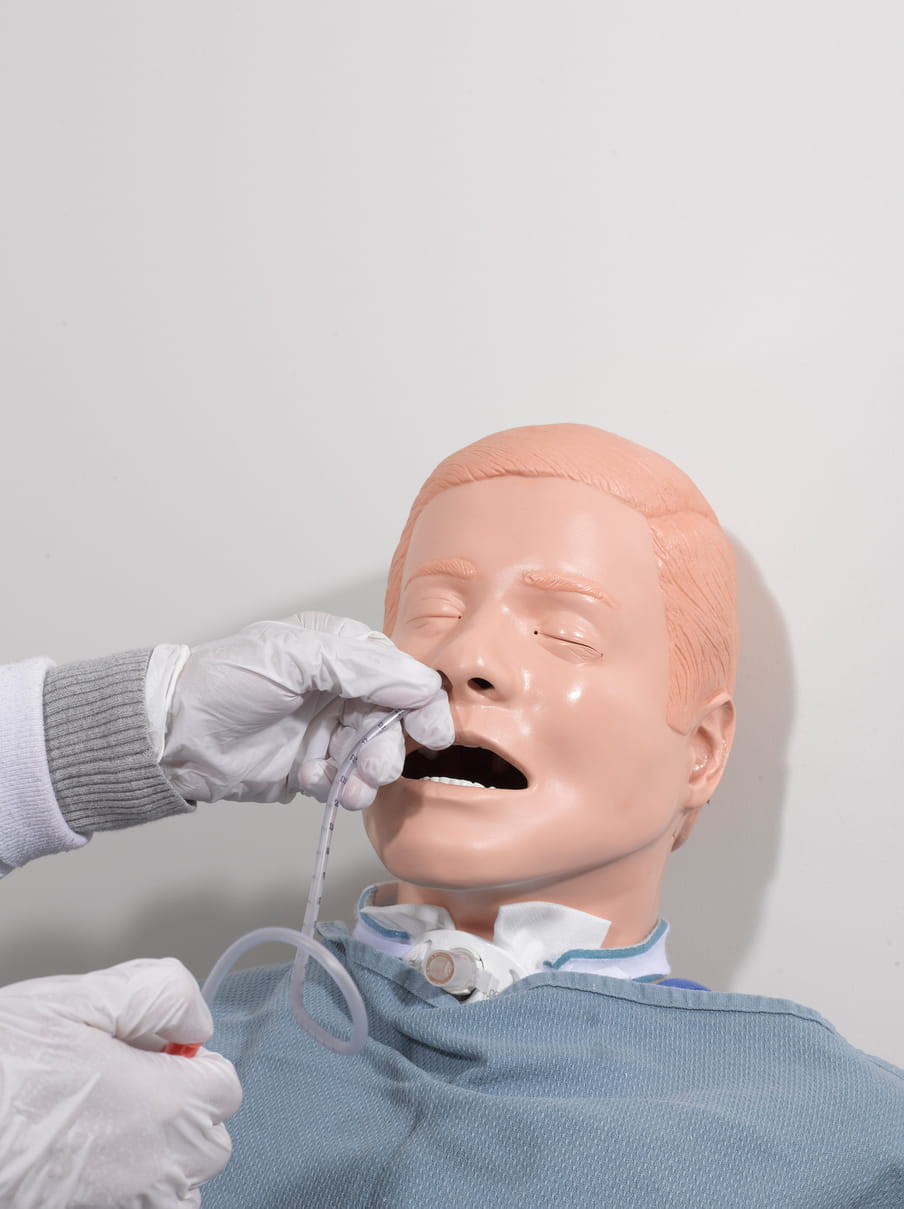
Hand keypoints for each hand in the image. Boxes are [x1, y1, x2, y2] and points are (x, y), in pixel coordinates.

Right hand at [0, 958, 241, 1208]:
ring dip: (158, 1162)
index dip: (191, 1062)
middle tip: (125, 1086)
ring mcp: (121, 1208)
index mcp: (164, 1105)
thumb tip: (195, 1021)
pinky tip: (87, 1166)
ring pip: (176, 1190)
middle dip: (181, 1112)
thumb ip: (158, 995)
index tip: (156, 1053)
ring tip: (104, 1130)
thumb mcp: (78, 997)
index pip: (225, 1087)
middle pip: (209, 1142)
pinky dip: (128, 1193)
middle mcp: (153, 1168)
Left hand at [160, 612, 452, 807]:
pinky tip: (310, 782)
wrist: (175, 736)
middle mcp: (339, 687)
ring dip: (365, 774)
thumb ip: (362, 668)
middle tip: (375, 768)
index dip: (421, 703)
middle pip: (392, 720)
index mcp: (339, 650)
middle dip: (387, 748)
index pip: (399, 674)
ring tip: (344, 786)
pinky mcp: (312, 766)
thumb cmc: (227, 682)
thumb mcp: (295, 658)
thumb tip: (422, 684)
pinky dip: (337, 787)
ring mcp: (326, 728)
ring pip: (373, 755)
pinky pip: (346, 781)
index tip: (432, 732)